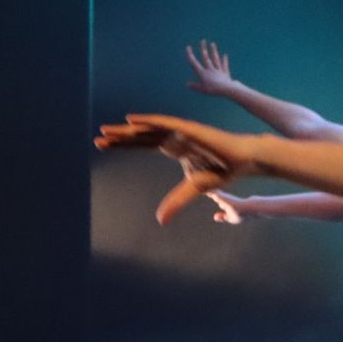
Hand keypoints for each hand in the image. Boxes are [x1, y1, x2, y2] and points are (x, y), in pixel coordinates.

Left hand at [96, 114, 261, 223]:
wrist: (244, 161)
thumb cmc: (222, 170)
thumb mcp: (194, 189)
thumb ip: (175, 202)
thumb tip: (159, 221)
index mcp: (174, 148)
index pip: (143, 144)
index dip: (124, 145)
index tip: (104, 145)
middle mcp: (173, 137)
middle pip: (141, 136)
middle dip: (120, 138)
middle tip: (98, 139)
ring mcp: (180, 131)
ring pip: (149, 129)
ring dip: (128, 130)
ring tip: (107, 130)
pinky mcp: (189, 129)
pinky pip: (164, 124)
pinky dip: (148, 121)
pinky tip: (131, 120)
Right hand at [184, 41, 236, 96]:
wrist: (226, 89)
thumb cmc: (213, 90)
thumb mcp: (202, 89)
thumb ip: (195, 86)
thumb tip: (188, 84)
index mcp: (203, 73)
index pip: (194, 63)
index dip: (190, 55)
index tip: (188, 47)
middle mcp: (210, 69)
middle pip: (206, 58)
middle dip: (203, 49)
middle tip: (203, 41)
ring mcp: (218, 70)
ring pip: (215, 59)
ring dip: (214, 51)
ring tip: (213, 44)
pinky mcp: (225, 73)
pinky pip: (224, 66)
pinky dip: (224, 60)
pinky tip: (225, 55)